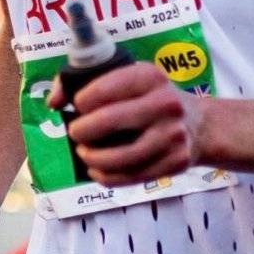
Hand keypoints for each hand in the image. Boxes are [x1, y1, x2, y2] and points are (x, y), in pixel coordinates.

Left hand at [54, 62, 204, 185]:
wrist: (200, 125)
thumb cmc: (152, 99)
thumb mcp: (131, 79)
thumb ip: (87, 81)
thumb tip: (53, 101)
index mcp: (150, 77)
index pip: (103, 88)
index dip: (81, 101)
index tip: (77, 106)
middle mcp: (165, 104)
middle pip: (109, 121)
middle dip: (81, 131)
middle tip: (75, 133)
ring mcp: (172, 135)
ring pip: (120, 156)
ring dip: (91, 157)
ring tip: (84, 152)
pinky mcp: (175, 162)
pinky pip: (131, 176)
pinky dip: (107, 176)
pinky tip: (97, 169)